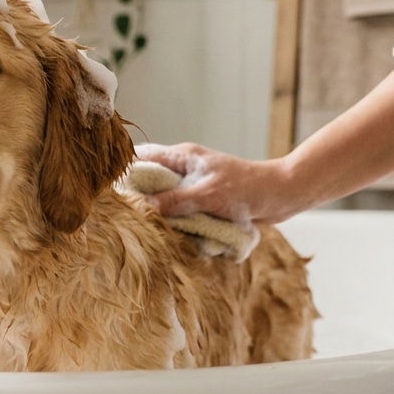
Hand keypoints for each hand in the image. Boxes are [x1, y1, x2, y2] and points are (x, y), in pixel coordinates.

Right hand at [134, 143, 304, 224]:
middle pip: (150, 181)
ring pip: (165, 201)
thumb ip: (175, 201)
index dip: (124, 170)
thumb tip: (142, 207)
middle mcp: (185, 169)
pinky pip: (183, 214)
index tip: (112, 192)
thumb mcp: (207, 195)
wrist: (282, 196)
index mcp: (182, 156)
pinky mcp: (205, 203)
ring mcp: (194, 186)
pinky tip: (176, 237)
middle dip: (141, 199)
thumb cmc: (247, 189)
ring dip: (162, 216)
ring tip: (152, 231)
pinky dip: (179, 224)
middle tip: (129, 218)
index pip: (142, 156)